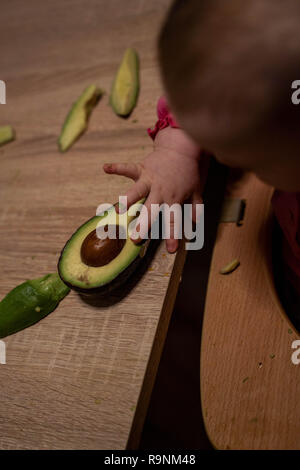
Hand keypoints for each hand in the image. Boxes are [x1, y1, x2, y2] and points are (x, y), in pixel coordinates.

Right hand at [103, 127, 208, 252]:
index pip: (173, 221)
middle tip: (134, 239)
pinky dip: (116, 167)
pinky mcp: (142, 169)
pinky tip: (105, 168)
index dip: (173, 236)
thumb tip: (193, 224)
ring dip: (127, 200)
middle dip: (143, 225)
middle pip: (150, 211)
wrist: (182, 148)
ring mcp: (149, 180)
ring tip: (117, 210)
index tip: (171, 250)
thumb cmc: (188, 171)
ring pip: (137, 191)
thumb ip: (195, 208)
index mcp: (173, 199)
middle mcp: (160, 192)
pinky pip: (128, 168)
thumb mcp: (196, 191)